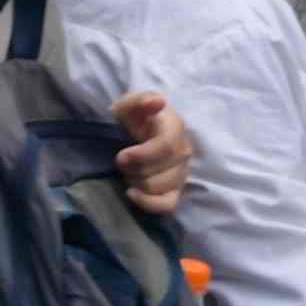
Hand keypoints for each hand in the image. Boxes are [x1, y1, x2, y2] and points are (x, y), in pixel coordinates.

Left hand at [108, 90, 193, 218]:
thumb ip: (140, 101)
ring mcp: (182, 172)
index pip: (166, 147)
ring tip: (128, 172)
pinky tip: (132, 193)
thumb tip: (158, 102)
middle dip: (135, 170)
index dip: (142, 156)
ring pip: (162, 188)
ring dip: (138, 183)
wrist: (136, 132)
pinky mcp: (177, 190)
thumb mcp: (129, 105)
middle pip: (162, 172)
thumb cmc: (132, 118)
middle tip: (121, 162)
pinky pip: (168, 205)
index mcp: (175, 127)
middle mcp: (184, 151)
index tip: (121, 156)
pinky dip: (148, 203)